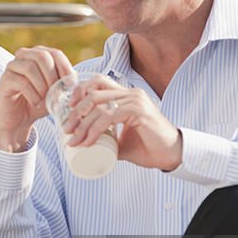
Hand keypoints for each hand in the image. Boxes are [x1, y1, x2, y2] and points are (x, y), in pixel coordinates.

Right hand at [0, 46, 74, 151]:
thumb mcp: (56, 92)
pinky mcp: (5, 80)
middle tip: (55, 93)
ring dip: (42, 86)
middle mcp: (24, 56)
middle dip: (52, 76)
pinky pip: (21, 82)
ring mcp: (12, 66)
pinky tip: (36, 103)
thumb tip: (75, 79)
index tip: (70, 86)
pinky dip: (32, 94)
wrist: (19, 119)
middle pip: (42, 56)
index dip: (65, 68)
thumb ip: (65, 83)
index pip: (55, 53)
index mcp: (38, 54)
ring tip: (45, 99)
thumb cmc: (39, 103)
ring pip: (30, 67)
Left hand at [65, 76, 182, 170]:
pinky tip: (88, 141)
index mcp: (126, 95)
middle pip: (93, 92)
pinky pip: (109, 117)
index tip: (68, 112)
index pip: (98, 82)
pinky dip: (94, 130)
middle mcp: (131, 93)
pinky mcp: (138, 111)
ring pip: (98, 105)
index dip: (80, 92)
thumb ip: (107, 137)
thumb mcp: (121, 140)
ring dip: (82, 124)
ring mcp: (135, 100)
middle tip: (67, 130)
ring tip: (74, 140)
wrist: (170, 155)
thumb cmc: (148, 147)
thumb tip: (86, 144)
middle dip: (75, 111)